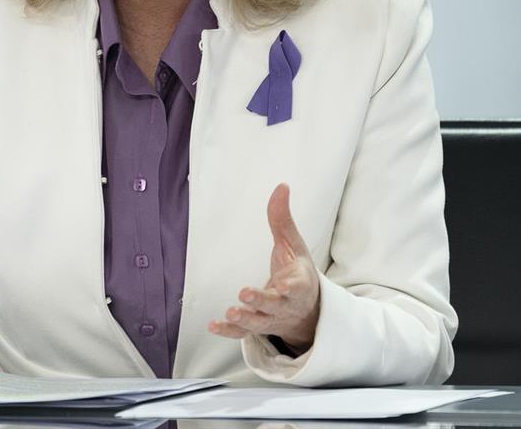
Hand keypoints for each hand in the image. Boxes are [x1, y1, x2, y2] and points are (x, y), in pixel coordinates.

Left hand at [209, 183, 320, 352]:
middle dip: (261, 301)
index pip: (297, 286)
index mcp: (299, 284)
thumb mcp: (293, 245)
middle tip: (245, 294)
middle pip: (275, 306)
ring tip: (231, 312)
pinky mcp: (258, 327)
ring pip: (259, 323)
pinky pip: (243, 334)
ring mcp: (272, 319)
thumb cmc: (297, 272)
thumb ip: (282, 219)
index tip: (284, 283)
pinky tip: (213, 325)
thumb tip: (281, 186)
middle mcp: (286, 305)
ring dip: (245, 320)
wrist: (307, 310)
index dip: (291, 286)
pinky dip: (228, 332)